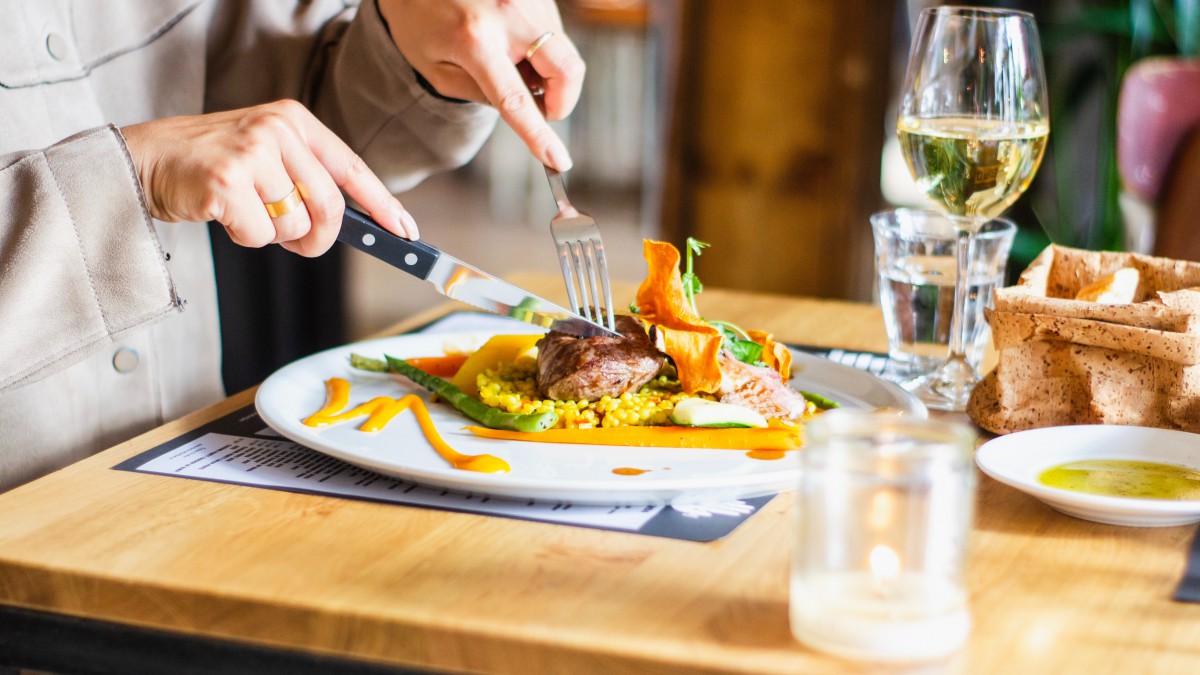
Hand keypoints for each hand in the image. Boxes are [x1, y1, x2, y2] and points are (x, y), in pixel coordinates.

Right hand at [121, 100, 418, 256]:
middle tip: (302, 244)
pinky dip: (246, 237)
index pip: (353, 169)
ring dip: (275, 235)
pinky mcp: (227, 181)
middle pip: (331, 206)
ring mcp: (252, 153)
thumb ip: (309, 179)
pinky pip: (260, 234)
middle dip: (320, 237)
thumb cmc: (212, 164)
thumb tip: (358, 224)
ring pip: (296, 224)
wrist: (146, 159)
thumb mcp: (268, 156)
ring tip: (247, 212)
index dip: (383, 205)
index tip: (405, 232)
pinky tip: (225, 214)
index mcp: (294, 121)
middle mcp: (277, 130)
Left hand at [378, 0, 584, 170]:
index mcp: (475, 40)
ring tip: (507, 59)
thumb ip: (480, 94)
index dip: (540, 135)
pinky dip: (540, 47)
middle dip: (563, 100)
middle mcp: (509, 13)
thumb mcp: (436, 69)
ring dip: (545, 69)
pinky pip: (554, 30)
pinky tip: (510, 39)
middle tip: (542, 107)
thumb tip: (528, 108)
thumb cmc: (417, 20)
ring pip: (562, 50)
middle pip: (567, 70)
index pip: (517, 100)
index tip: (558, 161)